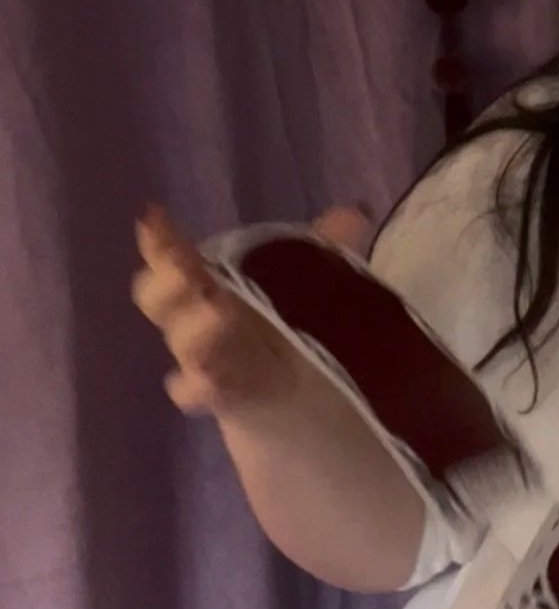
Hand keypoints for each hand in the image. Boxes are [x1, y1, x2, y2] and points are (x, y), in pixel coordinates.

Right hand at [131, 203, 371, 416]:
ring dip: (197, 331)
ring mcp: (206, 360)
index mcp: (212, 283)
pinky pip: (200, 391)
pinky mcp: (224, 396)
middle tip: (186, 271)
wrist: (296, 392)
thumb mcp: (311, 277)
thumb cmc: (288, 321)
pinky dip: (200, 386)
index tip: (153, 220)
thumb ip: (328, 245)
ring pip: (185, 345)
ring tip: (217, 317)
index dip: (161, 242)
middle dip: (169, 284)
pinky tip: (206, 384)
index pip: (174, 258)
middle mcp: (198, 319)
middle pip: (165, 301)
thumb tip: (356, 212)